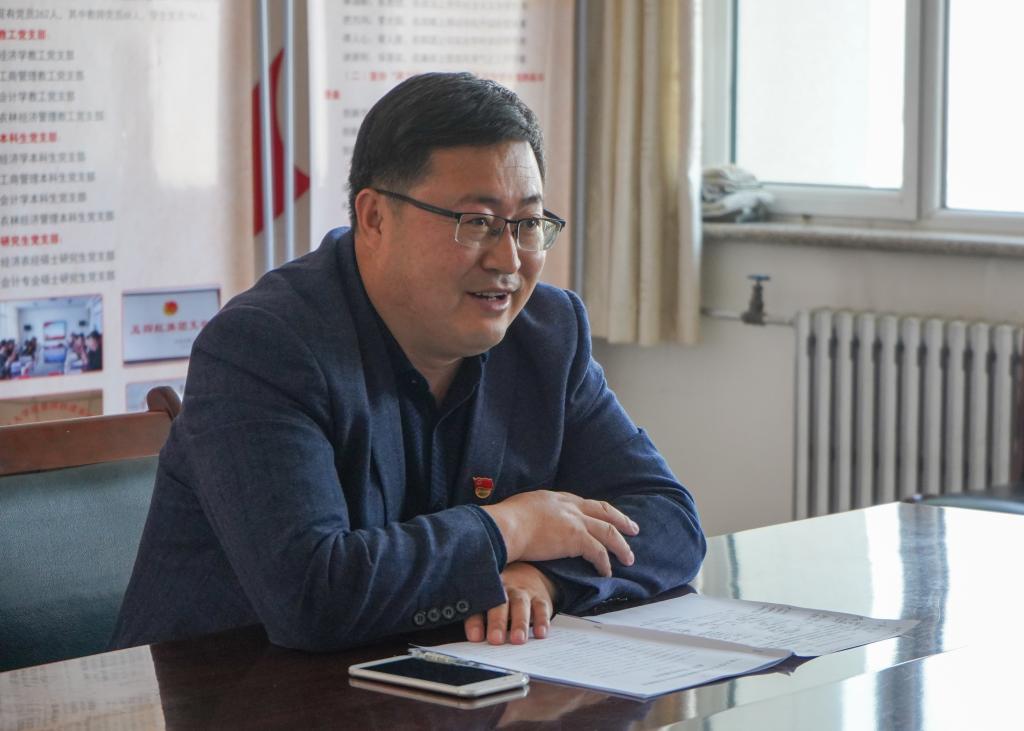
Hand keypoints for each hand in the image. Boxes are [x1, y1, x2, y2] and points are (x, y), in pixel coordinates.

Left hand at [464, 562, 556, 644]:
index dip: (475, 621)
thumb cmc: (501, 595)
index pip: (478, 606)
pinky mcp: (540, 599)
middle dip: (497, 622)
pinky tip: (540, 633)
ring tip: (518, 639)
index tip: (475, 637)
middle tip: (495, 639)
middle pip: (500, 604)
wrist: (528, 574)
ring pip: (520, 605)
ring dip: (519, 623)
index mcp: (487, 591)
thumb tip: (473, 640)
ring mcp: (523, 593)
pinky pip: (541, 608)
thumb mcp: (488, 601)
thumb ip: (478, 617)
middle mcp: (504, 590)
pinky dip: (542, 621)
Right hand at [481, 490, 638, 576]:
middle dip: (621, 521)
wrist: (506, 526)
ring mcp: (575, 521)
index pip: (586, 503)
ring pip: (608, 532)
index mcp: (557, 498)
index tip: (607, 517)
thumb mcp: (523, 507)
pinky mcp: (576, 539)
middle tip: (633, 529)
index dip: (599, 512)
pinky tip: (606, 572)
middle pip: (604, 512)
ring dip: (620, 546)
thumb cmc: (506, 520)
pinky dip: (605, 563)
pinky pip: (599, 552)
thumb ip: (535, 512)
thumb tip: (531, 521)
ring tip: (628, 558)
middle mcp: (570, 506)